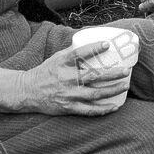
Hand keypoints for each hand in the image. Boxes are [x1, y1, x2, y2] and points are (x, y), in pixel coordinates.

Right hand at [6, 44, 129, 116]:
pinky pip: (89, 110)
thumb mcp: (56, 58)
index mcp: (63, 63)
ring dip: (112, 90)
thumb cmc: (45, 72)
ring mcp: (69, 94)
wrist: (27, 92)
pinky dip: (103, 109)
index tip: (107, 44)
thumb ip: (72, 52)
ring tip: (125, 85)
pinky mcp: (68, 107)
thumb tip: (91, 42)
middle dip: (112, 74)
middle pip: (93, 76)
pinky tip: (115, 106)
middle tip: (126, 70)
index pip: (79, 53)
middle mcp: (67, 78)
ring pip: (95, 94)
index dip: (93, 48)